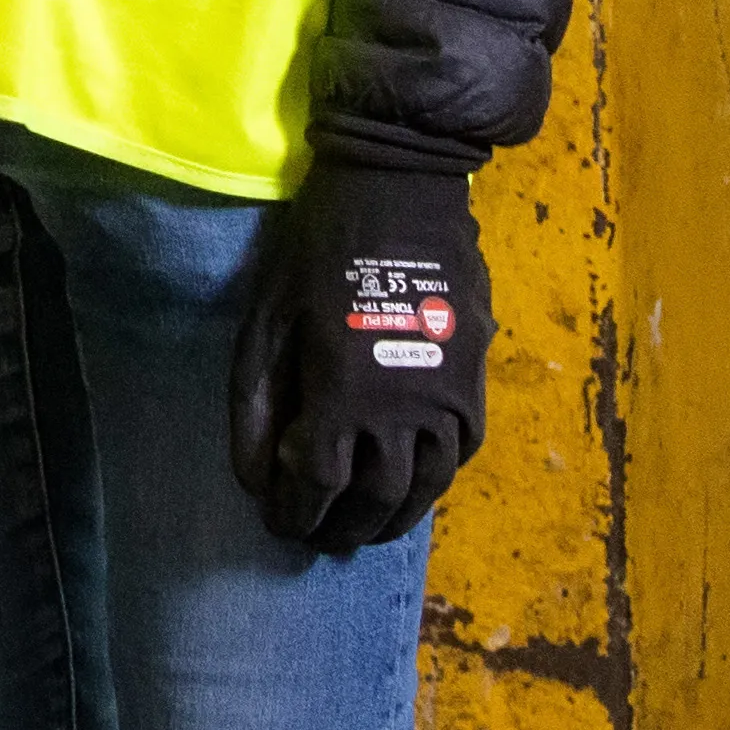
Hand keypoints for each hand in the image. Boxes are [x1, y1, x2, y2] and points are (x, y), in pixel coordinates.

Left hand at [233, 160, 486, 554]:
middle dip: (345, 527)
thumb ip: (257, 405)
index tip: (281, 526)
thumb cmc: (316, 250)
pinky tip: (415, 486)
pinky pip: (462, 451)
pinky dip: (437, 479)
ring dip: (396, 517)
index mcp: (345, 396)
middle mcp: (406, 411)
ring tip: (367, 530)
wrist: (399, 190)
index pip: (320, 484)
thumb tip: (254, 478)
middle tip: (320, 539)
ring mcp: (449, 397)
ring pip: (428, 485)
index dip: (298, 513)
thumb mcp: (266, 320)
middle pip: (377, 498)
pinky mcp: (475, 378)